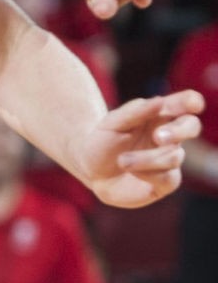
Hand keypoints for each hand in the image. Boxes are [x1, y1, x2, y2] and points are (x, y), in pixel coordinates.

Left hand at [76, 90, 203, 207]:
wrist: (90, 170)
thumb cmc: (103, 141)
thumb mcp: (112, 123)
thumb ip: (135, 112)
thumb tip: (159, 101)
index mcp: (159, 114)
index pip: (185, 103)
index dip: (191, 101)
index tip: (193, 104)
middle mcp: (170, 135)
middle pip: (191, 126)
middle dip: (179, 131)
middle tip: (157, 137)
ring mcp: (170, 158)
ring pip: (173, 156)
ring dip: (145, 159)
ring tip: (122, 161)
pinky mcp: (167, 181)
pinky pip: (168, 177)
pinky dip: (146, 173)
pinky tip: (131, 171)